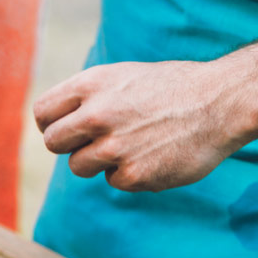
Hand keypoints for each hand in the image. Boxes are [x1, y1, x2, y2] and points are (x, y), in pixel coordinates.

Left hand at [33, 57, 253, 191]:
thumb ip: (85, 97)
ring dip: (97, 162)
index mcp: (89, 85)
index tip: (61, 129)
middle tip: (90, 143)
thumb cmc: (166, 87)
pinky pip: (113, 181)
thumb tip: (55, 121)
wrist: (214, 102)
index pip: (42, 112)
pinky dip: (128, 174)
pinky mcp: (136, 175)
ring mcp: (115, 146)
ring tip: (126, 145)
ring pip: (79, 166)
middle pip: (53, 142)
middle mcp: (96, 115)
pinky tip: (150, 156)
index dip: (49, 124)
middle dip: (68, 145)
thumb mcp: (118, 77)